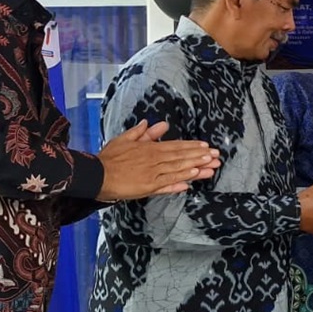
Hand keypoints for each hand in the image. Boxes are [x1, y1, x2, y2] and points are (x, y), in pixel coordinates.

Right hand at [97, 120, 220, 200]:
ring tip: (211, 167)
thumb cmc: (109, 158)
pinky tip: (191, 181)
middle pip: (181, 157)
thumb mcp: (126, 139)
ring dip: (196, 168)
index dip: (192, 146)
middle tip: (217, 157)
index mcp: (150, 148)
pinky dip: (178, 182)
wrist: (95, 174)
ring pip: (178, 170)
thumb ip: (145, 132)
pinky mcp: (147, 187)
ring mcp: (152, 174)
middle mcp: (154, 160)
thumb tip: (160, 124)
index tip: (206, 146)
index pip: (175, 146)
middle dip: (200, 157)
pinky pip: (166, 184)